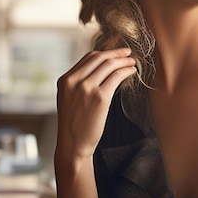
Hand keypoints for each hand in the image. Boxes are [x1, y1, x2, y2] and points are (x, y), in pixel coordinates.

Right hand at [55, 48, 135, 166]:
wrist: (73, 144)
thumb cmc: (73, 125)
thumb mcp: (68, 99)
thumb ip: (78, 83)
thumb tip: (99, 70)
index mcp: (65, 80)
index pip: (88, 58)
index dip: (105, 53)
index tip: (115, 53)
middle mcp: (74, 81)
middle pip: (99, 58)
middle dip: (116, 53)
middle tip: (128, 53)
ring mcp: (87, 88)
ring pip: (109, 65)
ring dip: (123, 61)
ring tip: (132, 62)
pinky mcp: (100, 98)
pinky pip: (116, 77)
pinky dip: (126, 71)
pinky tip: (131, 72)